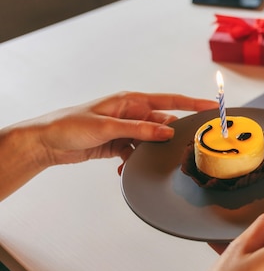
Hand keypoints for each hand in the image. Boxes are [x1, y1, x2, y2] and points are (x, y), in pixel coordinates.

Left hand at [0, 91, 216, 200]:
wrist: (45, 142)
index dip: (192, 103)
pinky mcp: (117, 144)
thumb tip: (166, 132)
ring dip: (147, 154)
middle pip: (161, 125)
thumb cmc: (70, 125)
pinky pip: (135, 153)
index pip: (170, 101)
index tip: (212, 106)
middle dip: (168, 138)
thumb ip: (139, 130)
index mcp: (131, 101)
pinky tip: (125, 170)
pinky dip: (133, 162)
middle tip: (179, 149)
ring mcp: (125, 129)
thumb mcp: (107, 127)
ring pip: (149, 142)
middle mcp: (131, 114)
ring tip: (141, 163)